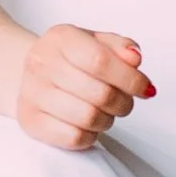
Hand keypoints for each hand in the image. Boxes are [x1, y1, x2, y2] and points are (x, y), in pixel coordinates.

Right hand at [14, 23, 152, 149]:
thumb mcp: (97, 43)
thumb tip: (134, 59)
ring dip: (107, 120)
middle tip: (125, 102)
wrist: (34, 75)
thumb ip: (121, 47)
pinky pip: (73, 137)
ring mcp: (31, 93)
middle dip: (123, 103)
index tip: (145, 89)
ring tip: (105, 112)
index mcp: (60, 38)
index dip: (130, 79)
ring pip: (88, 118)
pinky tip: (88, 124)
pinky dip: (90, 135)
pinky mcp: (30, 121)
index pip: (101, 61)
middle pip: (99, 93)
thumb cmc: (72, 60)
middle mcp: (40, 63)